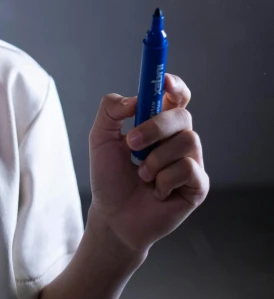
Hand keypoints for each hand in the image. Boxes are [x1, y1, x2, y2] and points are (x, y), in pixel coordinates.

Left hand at [87, 74, 208, 254]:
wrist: (113, 217)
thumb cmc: (109, 177)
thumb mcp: (100, 138)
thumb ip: (111, 110)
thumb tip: (134, 99)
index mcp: (159, 123)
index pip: (176, 96)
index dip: (175, 85)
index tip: (164, 80)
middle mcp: (178, 138)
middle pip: (182, 114)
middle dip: (156, 126)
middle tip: (131, 143)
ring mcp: (191, 161)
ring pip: (187, 140)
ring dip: (155, 159)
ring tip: (141, 175)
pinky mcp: (198, 185)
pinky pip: (189, 169)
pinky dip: (164, 180)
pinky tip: (156, 191)